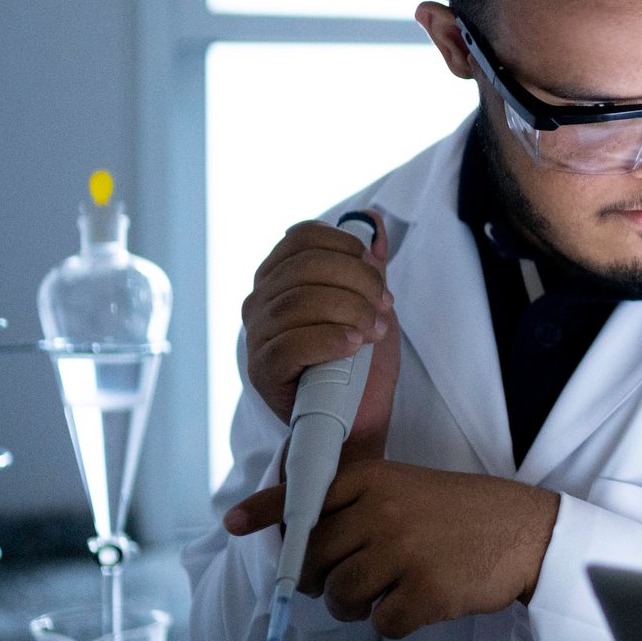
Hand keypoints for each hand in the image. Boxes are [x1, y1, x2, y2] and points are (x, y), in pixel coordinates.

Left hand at [224, 459, 559, 637]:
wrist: (529, 533)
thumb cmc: (465, 513)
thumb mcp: (410, 487)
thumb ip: (360, 503)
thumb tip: (299, 538)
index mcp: (378, 482)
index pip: (307, 495)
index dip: (267, 512)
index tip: (234, 523)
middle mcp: (384, 513)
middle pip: (314, 561)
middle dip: (319, 580)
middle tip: (347, 580)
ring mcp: (405, 553)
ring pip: (340, 598)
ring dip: (355, 606)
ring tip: (387, 592)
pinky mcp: (427, 593)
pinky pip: (381, 624)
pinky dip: (394, 622)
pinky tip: (420, 602)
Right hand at [242, 214, 398, 450]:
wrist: (358, 420)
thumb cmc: (360, 362)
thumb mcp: (372, 305)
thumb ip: (368, 265)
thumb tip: (373, 220)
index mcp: (281, 278)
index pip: (302, 237)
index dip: (346, 247)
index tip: (377, 273)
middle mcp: (261, 301)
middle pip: (304, 265)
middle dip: (357, 281)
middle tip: (384, 307)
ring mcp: (257, 336)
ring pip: (299, 301)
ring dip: (350, 311)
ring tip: (374, 332)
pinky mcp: (262, 370)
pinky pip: (291, 343)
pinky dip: (330, 339)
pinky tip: (353, 345)